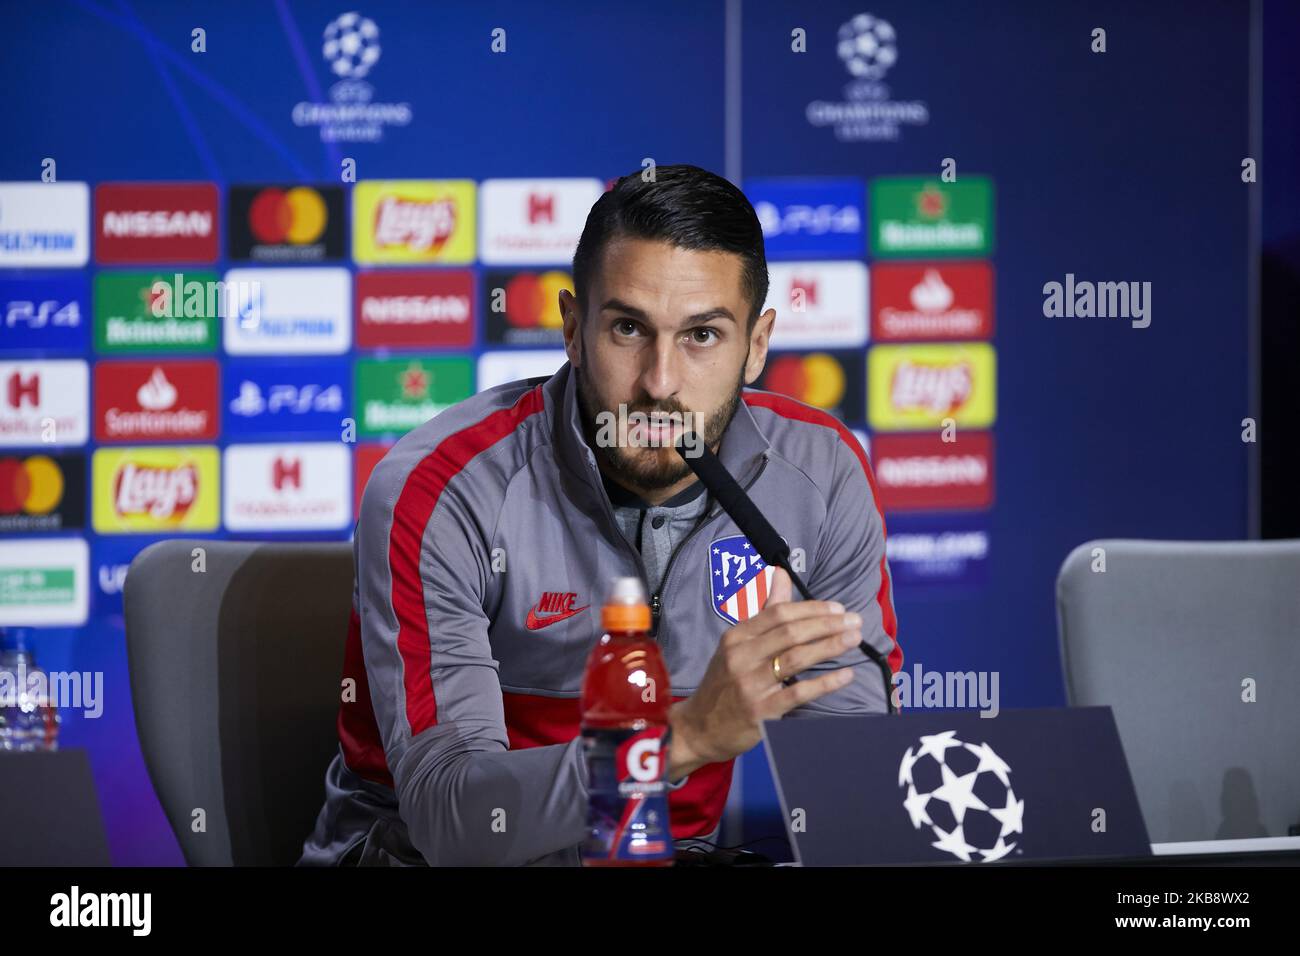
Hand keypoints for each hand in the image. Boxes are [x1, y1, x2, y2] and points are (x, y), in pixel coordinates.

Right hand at [668, 567, 859, 774]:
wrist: (700, 727)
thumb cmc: (725, 681)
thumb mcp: (737, 643)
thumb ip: (765, 610)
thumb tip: (781, 573)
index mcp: (736, 637)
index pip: (778, 613)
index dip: (811, 608)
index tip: (838, 608)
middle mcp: (741, 657)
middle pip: (790, 632)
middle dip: (827, 624)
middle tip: (854, 621)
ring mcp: (750, 684)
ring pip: (795, 658)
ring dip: (829, 646)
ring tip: (854, 639)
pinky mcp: (761, 712)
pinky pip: (798, 693)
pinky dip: (825, 683)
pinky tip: (846, 675)